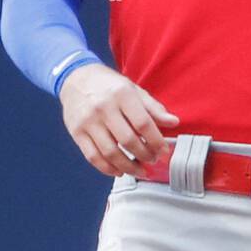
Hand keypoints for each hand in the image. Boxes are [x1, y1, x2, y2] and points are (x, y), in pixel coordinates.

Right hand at [58, 63, 179, 177]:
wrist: (75, 78)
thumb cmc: (109, 86)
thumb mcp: (133, 89)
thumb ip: (153, 107)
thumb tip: (174, 122)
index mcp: (122, 94)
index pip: (143, 123)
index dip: (156, 141)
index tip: (163, 151)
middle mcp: (103, 108)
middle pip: (128, 140)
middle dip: (144, 155)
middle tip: (153, 161)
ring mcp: (88, 121)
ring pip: (110, 153)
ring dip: (128, 167)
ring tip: (140, 171)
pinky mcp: (76, 133)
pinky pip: (93, 157)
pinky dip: (107, 169)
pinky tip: (119, 171)